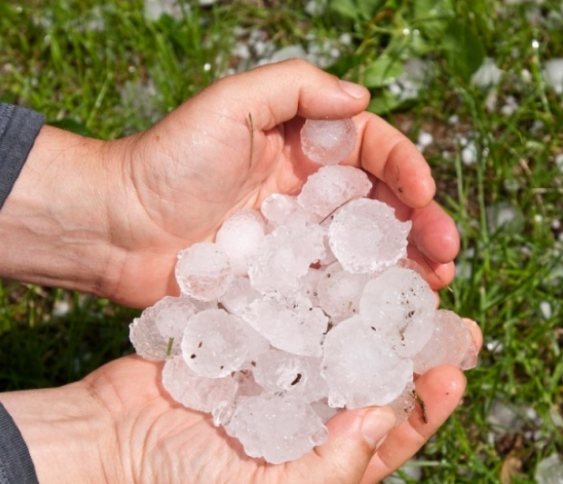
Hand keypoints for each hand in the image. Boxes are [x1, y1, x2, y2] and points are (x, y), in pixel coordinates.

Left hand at [0, 59, 459, 307]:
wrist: (114, 227)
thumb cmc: (168, 159)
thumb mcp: (230, 104)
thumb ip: (296, 88)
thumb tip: (362, 97)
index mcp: (307, 145)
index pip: (375, 152)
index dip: (408, 171)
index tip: (426, 195)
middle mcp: (312, 192)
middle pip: (383, 206)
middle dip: (422, 227)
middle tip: (448, 255)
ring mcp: (300, 242)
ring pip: (369, 252)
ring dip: (408, 268)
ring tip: (436, 288)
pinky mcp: (284, 285)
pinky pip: (335, 290)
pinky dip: (368, 302)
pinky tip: (393, 317)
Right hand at [0, 319, 479, 483]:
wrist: (104, 443)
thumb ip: (328, 470)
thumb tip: (383, 421)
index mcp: (320, 459)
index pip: (390, 437)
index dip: (428, 409)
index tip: (456, 372)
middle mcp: (308, 416)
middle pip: (375, 381)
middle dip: (412, 351)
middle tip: (449, 316)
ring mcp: (280, 375)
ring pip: (340, 341)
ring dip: (373, 315)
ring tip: (404, 281)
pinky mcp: (250, 340)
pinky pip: (295, 315)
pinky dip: (318, 295)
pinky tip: (341, 267)